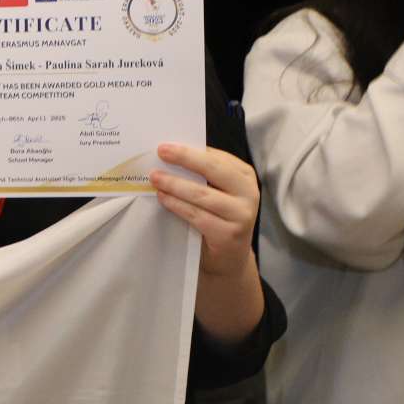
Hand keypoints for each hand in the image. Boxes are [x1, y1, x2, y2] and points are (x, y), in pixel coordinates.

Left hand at [150, 143, 259, 277]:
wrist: (228, 259)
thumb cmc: (217, 218)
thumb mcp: (216, 193)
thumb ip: (203, 176)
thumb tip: (170, 155)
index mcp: (244, 176)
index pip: (216, 157)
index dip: (191, 150)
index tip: (165, 144)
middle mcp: (248, 193)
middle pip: (214, 170)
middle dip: (185, 158)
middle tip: (160, 151)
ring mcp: (241, 214)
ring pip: (202, 194)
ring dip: (175, 184)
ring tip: (155, 177)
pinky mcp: (229, 234)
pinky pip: (197, 215)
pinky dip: (177, 205)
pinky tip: (163, 198)